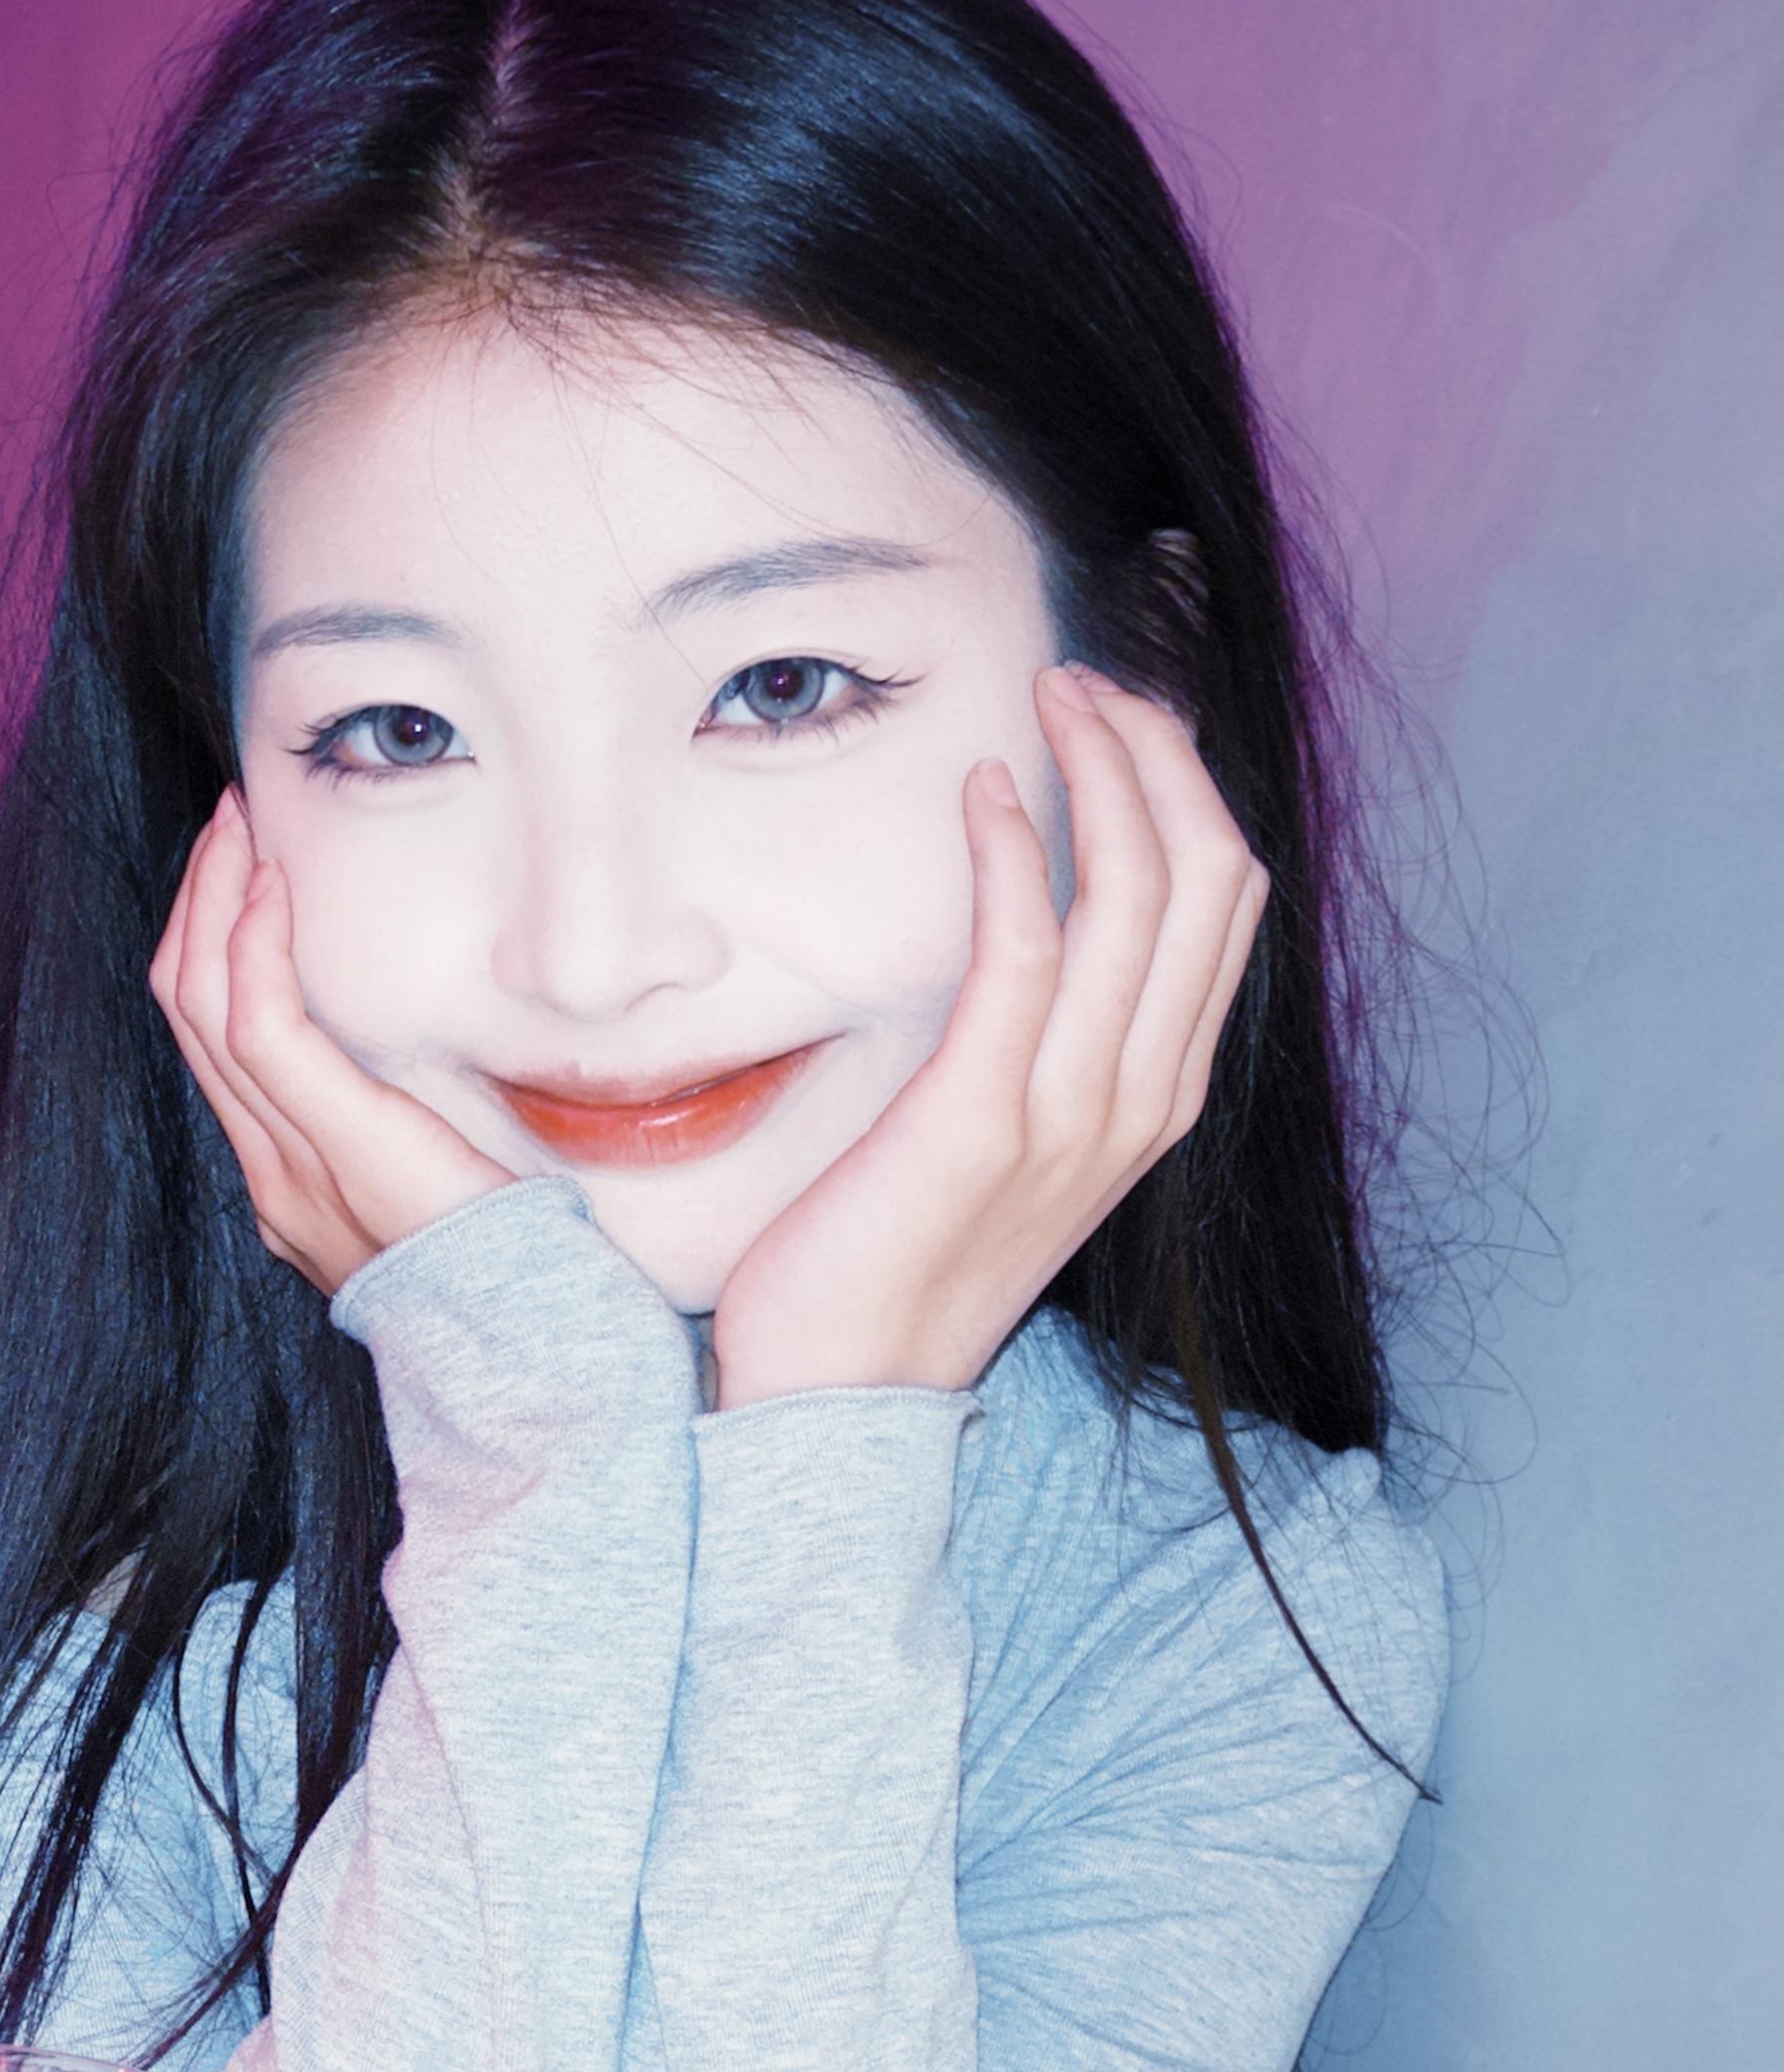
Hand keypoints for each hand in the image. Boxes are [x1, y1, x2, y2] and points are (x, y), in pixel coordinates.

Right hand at [152, 794, 507, 1295]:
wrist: (528, 1347)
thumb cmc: (509, 1268)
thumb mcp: (445, 1185)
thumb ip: (413, 1131)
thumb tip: (429, 1069)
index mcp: (290, 1184)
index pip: (213, 1045)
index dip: (209, 947)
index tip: (239, 868)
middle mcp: (270, 1175)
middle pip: (187, 1015)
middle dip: (198, 905)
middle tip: (226, 822)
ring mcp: (288, 1167)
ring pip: (203, 1008)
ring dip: (217, 901)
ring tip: (238, 827)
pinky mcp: (334, 1147)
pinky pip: (261, 1027)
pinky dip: (255, 944)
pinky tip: (274, 887)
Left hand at [711, 671, 1267, 1404]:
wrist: (842, 1389)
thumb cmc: (902, 1254)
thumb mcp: (1010, 1136)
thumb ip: (1048, 1039)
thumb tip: (1040, 920)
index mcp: (1160, 1096)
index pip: (1228, 904)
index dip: (1189, 787)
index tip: (1125, 715)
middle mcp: (1141, 1101)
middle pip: (1209, 877)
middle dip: (1161, 753)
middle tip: (1086, 681)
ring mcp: (1073, 1114)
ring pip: (1142, 896)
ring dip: (1102, 770)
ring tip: (1051, 699)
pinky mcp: (983, 1118)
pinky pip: (1030, 951)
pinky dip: (1020, 851)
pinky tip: (986, 790)